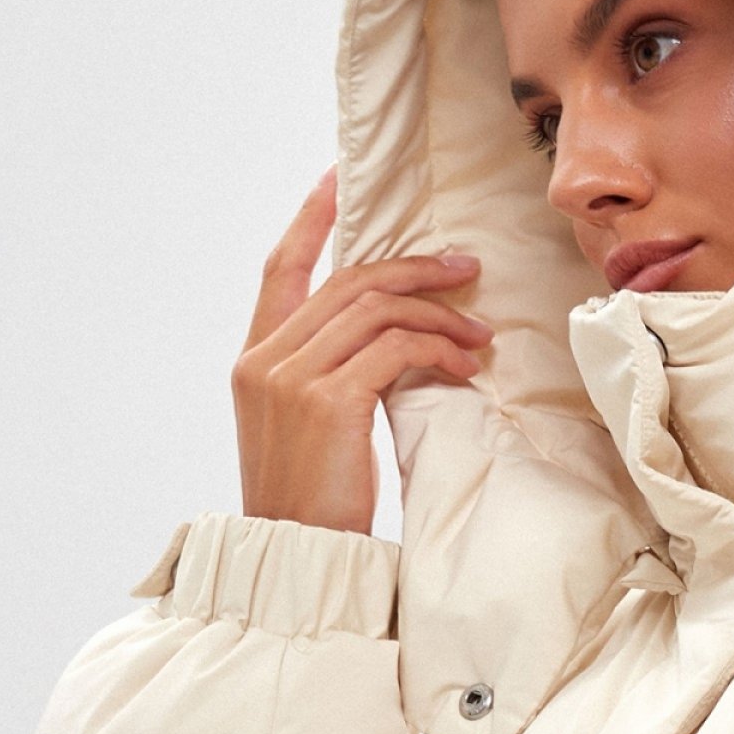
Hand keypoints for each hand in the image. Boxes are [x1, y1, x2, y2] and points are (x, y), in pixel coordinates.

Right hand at [233, 167, 490, 534]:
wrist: (295, 554)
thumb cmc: (310, 501)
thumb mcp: (307, 428)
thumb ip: (326, 376)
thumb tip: (387, 344)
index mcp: (254, 358)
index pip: (280, 268)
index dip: (311, 220)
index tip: (339, 180)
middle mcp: (266, 358)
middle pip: (348, 282)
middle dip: (413, 269)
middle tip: (464, 267)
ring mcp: (293, 377)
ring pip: (377, 311)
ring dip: (438, 314)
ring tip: (479, 331)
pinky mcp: (330, 401)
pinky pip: (395, 350)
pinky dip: (438, 349)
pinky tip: (465, 365)